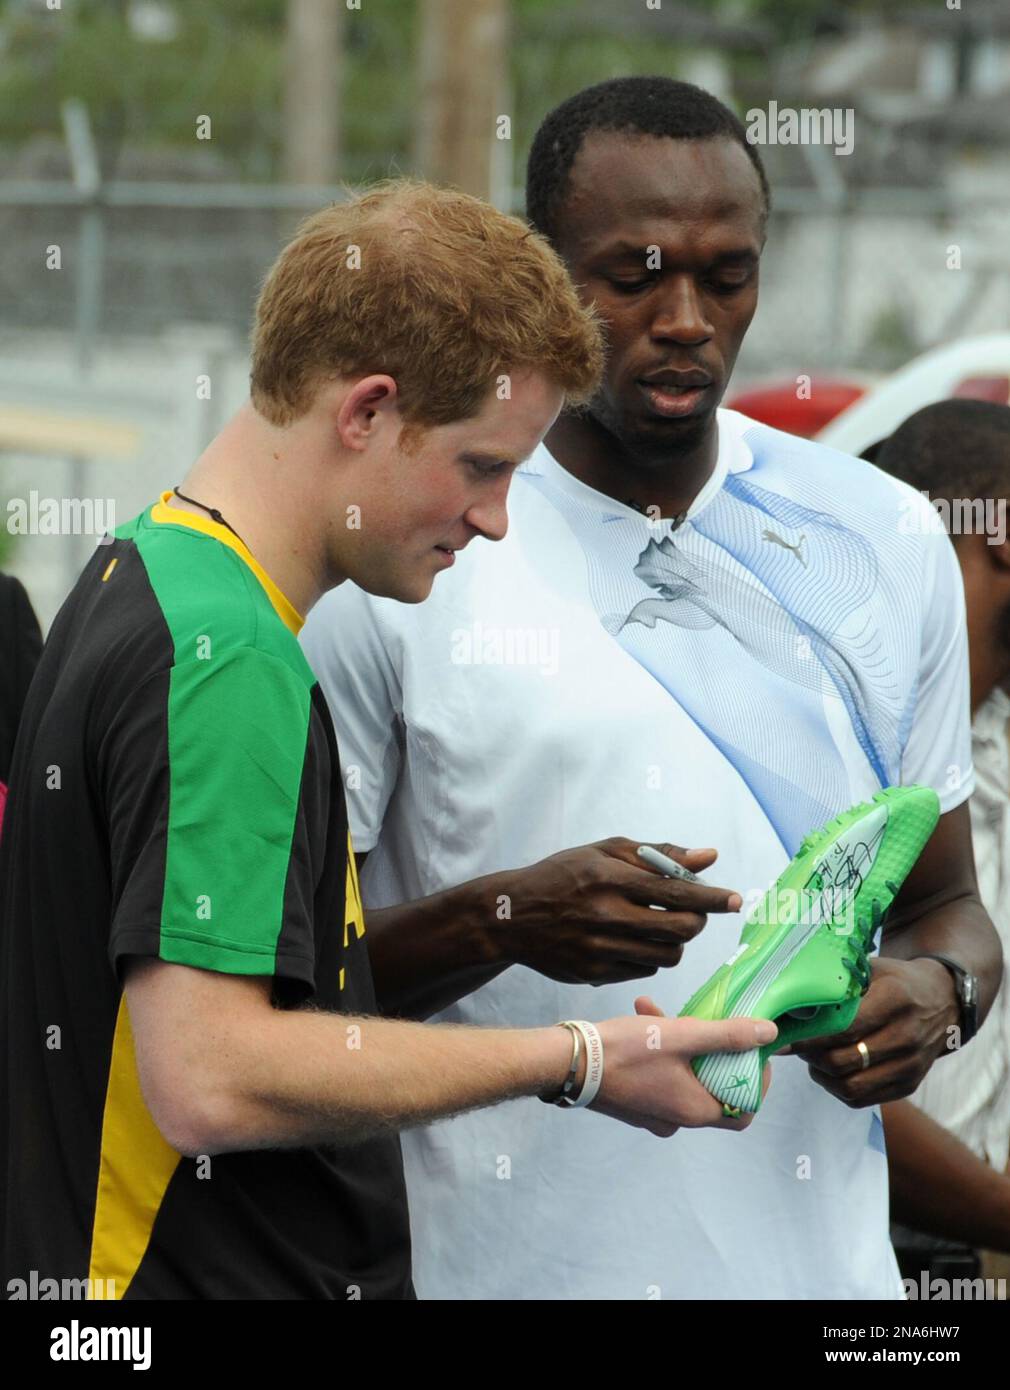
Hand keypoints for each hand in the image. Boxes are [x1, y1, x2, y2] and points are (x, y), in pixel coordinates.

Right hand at [498, 836, 741, 986]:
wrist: (513, 916)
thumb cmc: (563, 875)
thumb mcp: (605, 852)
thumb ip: (658, 854)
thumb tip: (708, 858)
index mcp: (610, 878)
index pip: (677, 891)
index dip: (712, 898)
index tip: (734, 899)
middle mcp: (605, 915)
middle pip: (680, 930)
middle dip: (697, 922)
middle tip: (693, 914)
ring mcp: (599, 948)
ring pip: (667, 954)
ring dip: (675, 941)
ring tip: (661, 926)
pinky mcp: (594, 973)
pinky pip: (644, 969)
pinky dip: (650, 956)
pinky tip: (636, 941)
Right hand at [589, 997, 776, 1136]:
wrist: (569, 1063)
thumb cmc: (626, 1052)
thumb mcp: (682, 1036)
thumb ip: (727, 1035)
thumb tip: (770, 1033)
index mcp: (695, 1111)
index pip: (744, 1110)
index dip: (756, 1083)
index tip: (753, 1052)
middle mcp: (677, 1119)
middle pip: (714, 1089)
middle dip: (714, 1052)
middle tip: (712, 1026)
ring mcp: (653, 1112)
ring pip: (684, 1076)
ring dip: (683, 1043)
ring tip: (666, 1010)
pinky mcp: (635, 1100)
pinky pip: (660, 1076)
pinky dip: (661, 1050)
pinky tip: (644, 1012)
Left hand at [789, 956, 959, 1106]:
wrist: (944, 1002)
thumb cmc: (896, 982)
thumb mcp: (871, 970)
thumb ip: (836, 984)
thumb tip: (790, 1003)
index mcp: (895, 1000)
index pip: (844, 1029)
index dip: (809, 1036)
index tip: (786, 1034)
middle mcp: (906, 1036)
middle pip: (843, 1061)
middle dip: (810, 1056)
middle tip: (795, 1046)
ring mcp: (911, 1065)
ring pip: (851, 1086)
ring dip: (822, 1076)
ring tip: (812, 1059)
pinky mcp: (909, 1085)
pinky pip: (863, 1099)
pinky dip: (838, 1089)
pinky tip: (830, 1072)